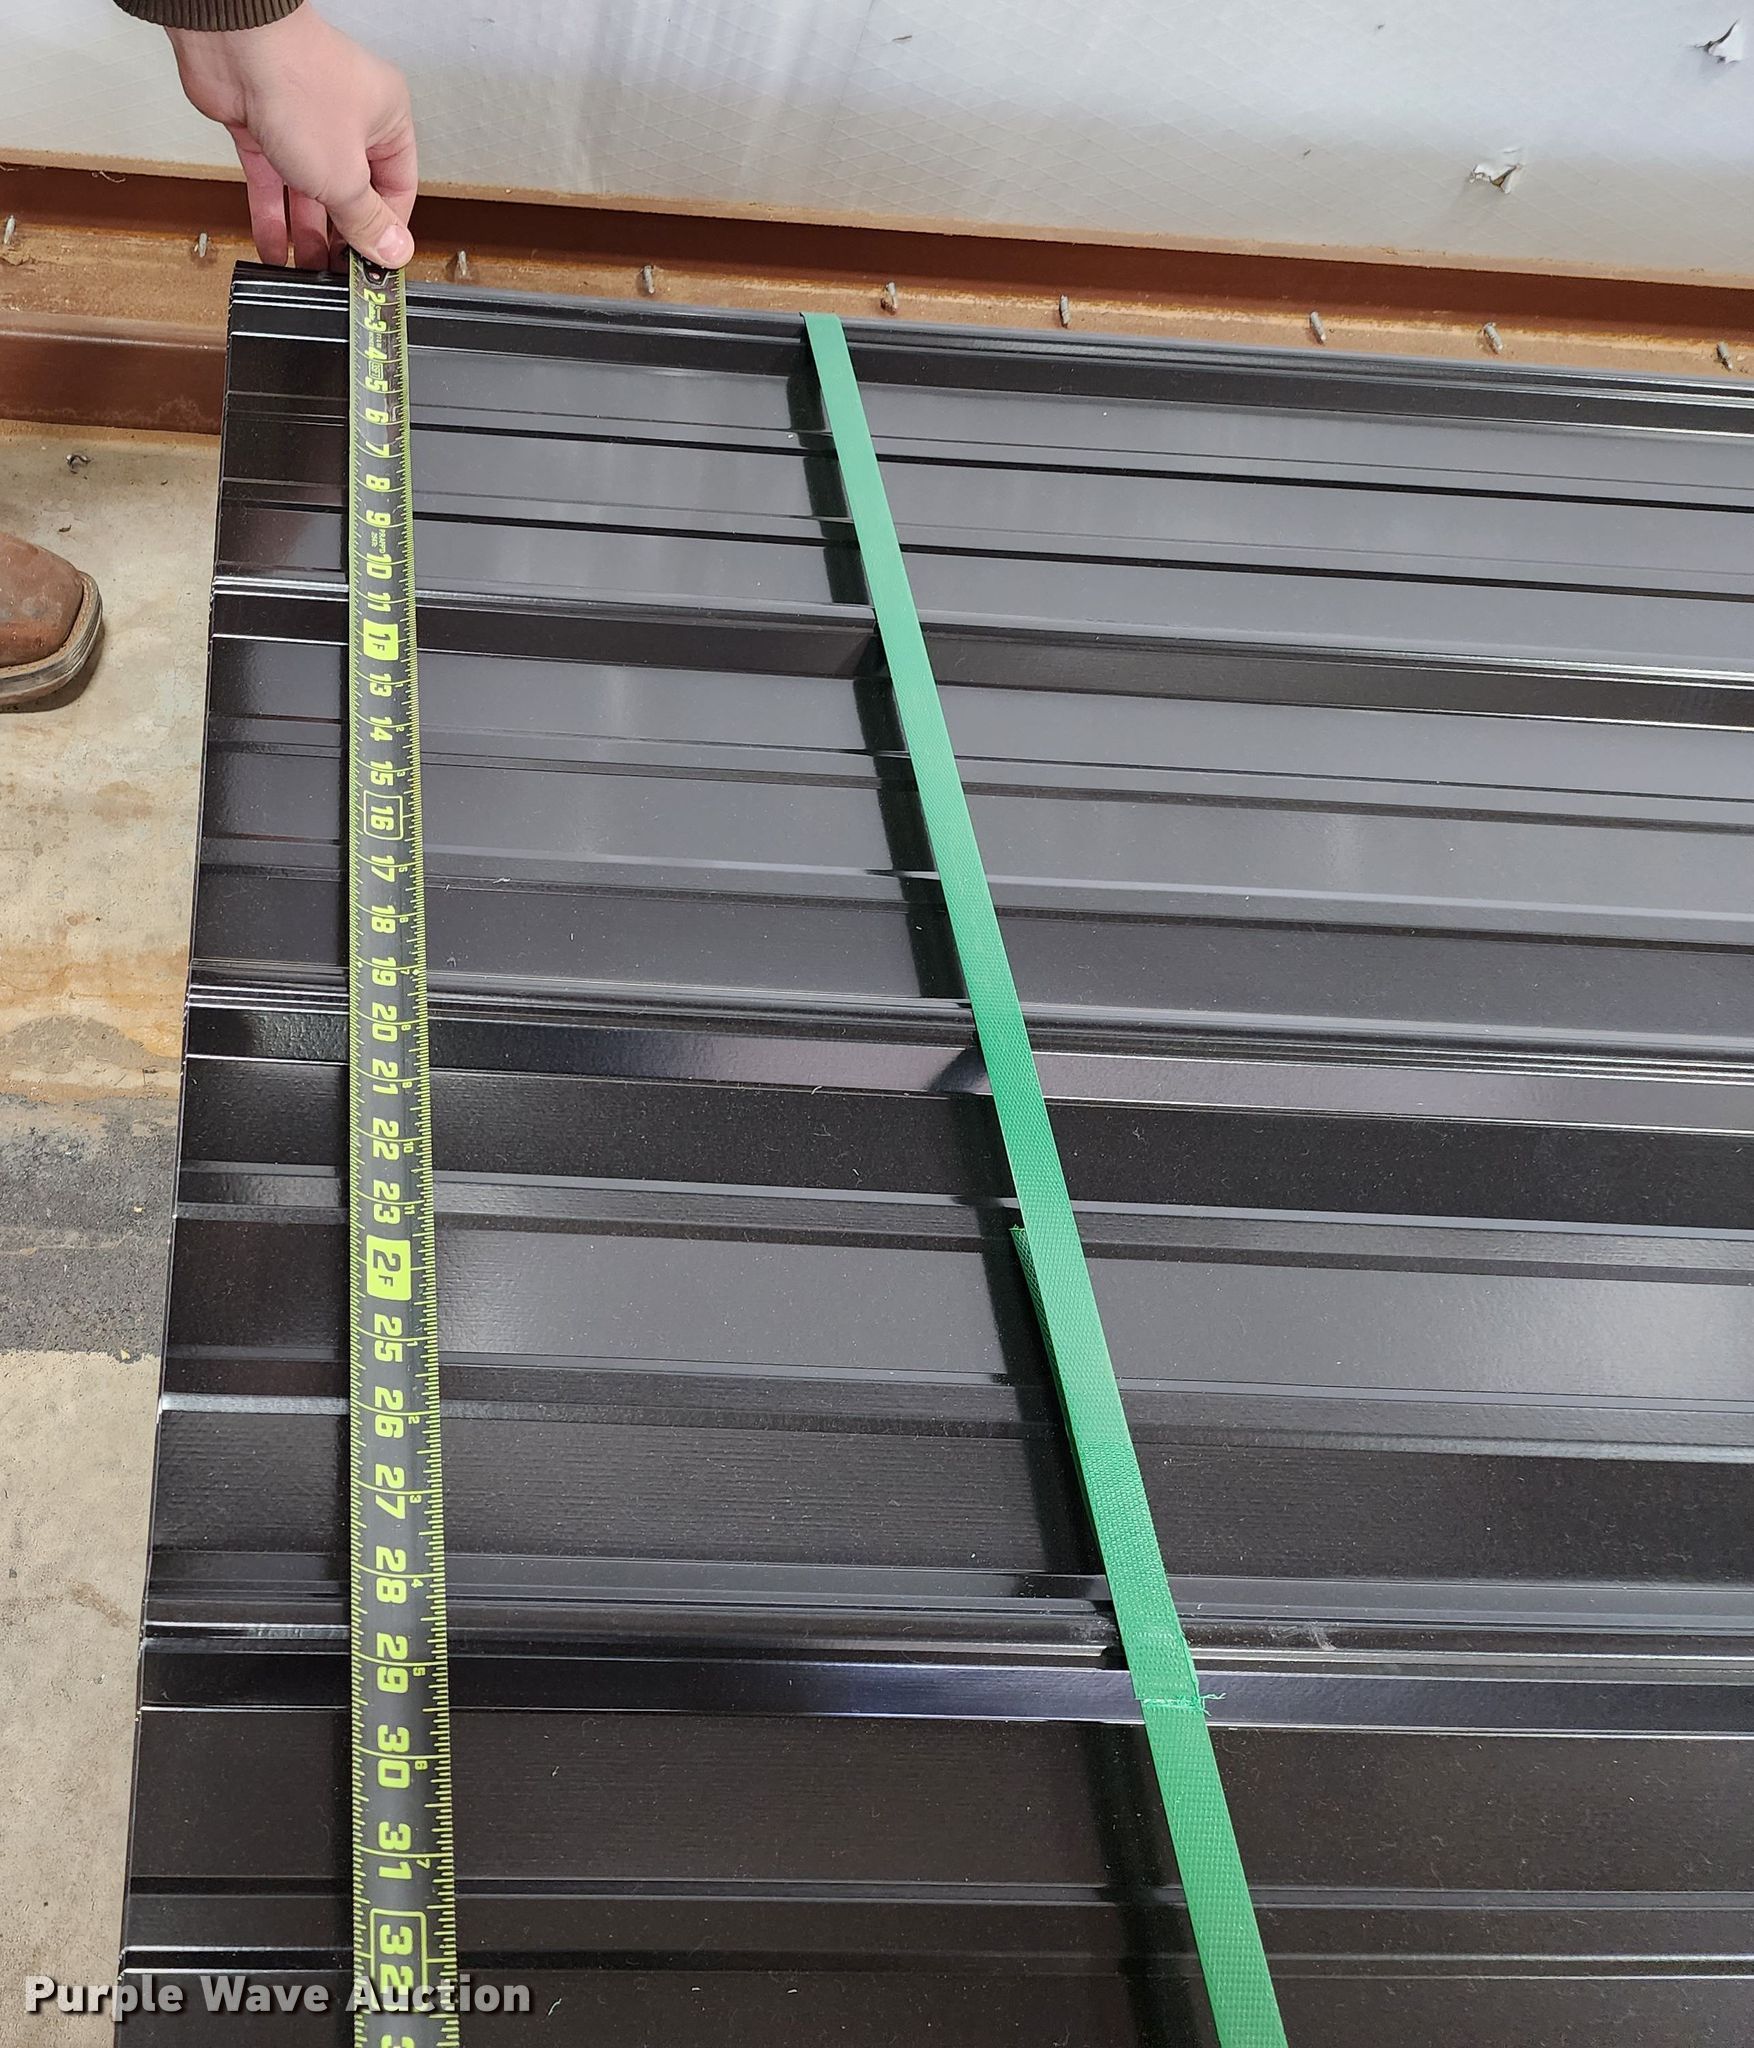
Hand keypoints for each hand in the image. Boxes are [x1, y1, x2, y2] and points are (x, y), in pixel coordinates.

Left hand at [166, 5, 415, 270]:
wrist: (235, 43)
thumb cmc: (299, 84)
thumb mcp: (346, 174)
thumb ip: (367, 220)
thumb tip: (393, 251)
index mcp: (386, 121)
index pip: (396, 191)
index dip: (385, 232)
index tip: (374, 267)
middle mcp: (348, 121)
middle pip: (351, 195)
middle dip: (340, 238)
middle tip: (337, 276)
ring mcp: (303, 124)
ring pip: (310, 192)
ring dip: (305, 234)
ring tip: (304, 273)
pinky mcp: (263, 128)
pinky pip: (273, 183)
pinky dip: (273, 215)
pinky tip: (273, 248)